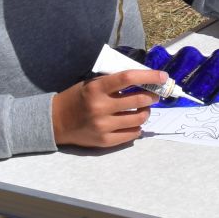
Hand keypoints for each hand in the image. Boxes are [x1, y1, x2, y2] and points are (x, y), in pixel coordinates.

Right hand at [51, 69, 165, 147]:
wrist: (55, 121)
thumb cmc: (77, 98)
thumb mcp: (91, 83)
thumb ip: (114, 81)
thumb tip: (144, 78)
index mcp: (96, 89)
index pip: (128, 78)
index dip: (149, 76)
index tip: (163, 76)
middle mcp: (100, 107)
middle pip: (139, 100)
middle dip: (152, 96)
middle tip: (154, 95)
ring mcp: (102, 126)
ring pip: (139, 118)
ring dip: (146, 112)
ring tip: (143, 109)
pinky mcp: (104, 141)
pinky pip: (132, 134)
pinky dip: (137, 127)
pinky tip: (134, 122)